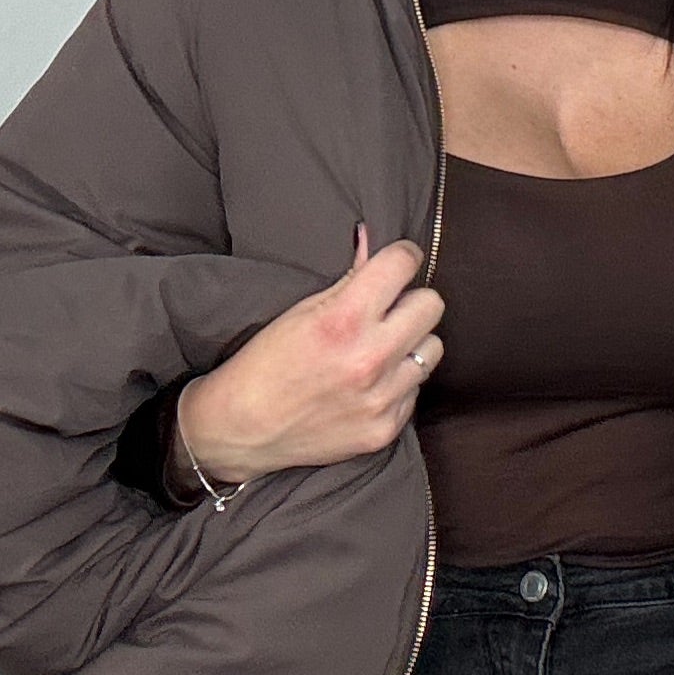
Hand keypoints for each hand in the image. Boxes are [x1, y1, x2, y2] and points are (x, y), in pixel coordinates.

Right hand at [175, 221, 443, 484]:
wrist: (241, 430)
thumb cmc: (264, 365)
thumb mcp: (299, 312)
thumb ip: (347, 280)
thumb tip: (374, 244)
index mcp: (342, 321)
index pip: (403, 265)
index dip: (403, 256)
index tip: (399, 262)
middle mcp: (368, 359)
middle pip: (432, 305)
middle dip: (411, 301)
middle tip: (388, 310)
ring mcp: (380, 399)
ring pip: (432, 349)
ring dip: (410, 345)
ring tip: (378, 351)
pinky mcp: (384, 429)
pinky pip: (415, 391)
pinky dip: (398, 383)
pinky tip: (368, 385)